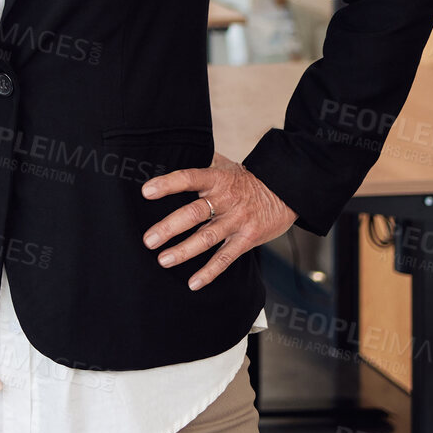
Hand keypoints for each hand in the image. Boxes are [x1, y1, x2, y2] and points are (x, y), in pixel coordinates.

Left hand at [142, 151, 296, 290]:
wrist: (286, 190)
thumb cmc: (246, 179)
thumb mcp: (225, 165)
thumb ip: (201, 161)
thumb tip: (173, 149)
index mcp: (216, 179)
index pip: (189, 178)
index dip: (168, 184)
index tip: (146, 191)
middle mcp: (225, 200)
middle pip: (194, 213)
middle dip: (169, 228)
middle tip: (148, 240)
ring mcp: (237, 221)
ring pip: (207, 238)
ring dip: (184, 251)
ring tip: (163, 260)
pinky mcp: (248, 239)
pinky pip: (226, 258)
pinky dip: (210, 272)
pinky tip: (194, 283)